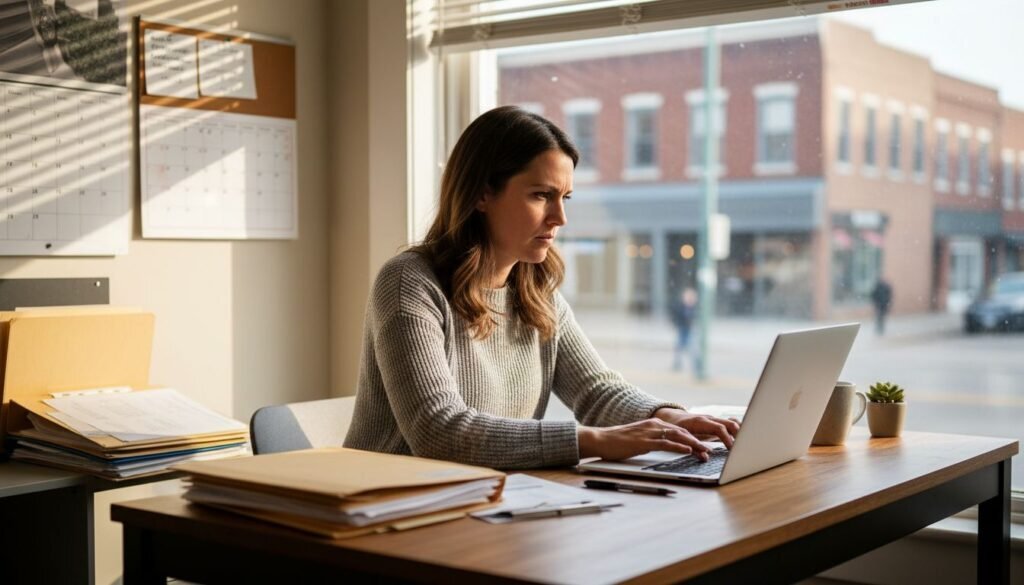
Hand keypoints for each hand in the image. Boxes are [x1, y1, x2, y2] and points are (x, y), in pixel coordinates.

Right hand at [577, 418, 709, 461]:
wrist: (600, 439)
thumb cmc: (617, 442)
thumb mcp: (639, 439)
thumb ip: (653, 440)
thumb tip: (665, 447)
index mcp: (653, 424)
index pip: (679, 429)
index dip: (693, 437)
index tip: (705, 444)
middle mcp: (653, 425)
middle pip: (682, 431)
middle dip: (698, 440)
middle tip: (710, 449)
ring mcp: (649, 433)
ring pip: (677, 436)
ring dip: (693, 444)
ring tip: (705, 451)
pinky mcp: (644, 442)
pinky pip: (665, 443)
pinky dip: (678, 447)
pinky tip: (687, 451)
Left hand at [653, 408, 740, 449]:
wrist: (674, 418)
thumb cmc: (677, 428)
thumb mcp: (682, 439)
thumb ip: (694, 448)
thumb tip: (706, 457)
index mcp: (701, 422)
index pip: (719, 428)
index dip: (727, 438)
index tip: (732, 449)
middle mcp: (710, 419)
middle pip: (730, 423)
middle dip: (739, 435)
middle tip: (743, 448)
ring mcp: (715, 420)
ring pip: (732, 422)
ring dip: (740, 432)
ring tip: (745, 444)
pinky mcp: (717, 423)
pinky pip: (731, 423)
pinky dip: (737, 430)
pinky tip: (742, 439)